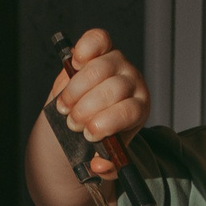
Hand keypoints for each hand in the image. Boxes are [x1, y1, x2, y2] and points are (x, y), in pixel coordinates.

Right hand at [48, 28, 149, 177]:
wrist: (85, 113)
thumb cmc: (97, 132)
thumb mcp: (104, 154)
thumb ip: (105, 165)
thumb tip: (99, 166)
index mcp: (139, 108)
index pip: (129, 110)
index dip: (107, 122)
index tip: (90, 133)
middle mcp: (133, 83)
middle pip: (113, 89)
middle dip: (87, 108)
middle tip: (72, 122)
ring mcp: (118, 62)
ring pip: (100, 69)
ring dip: (76, 89)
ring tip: (65, 105)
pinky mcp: (102, 47)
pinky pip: (97, 40)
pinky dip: (84, 49)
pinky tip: (74, 64)